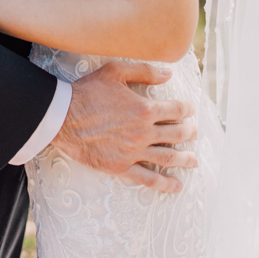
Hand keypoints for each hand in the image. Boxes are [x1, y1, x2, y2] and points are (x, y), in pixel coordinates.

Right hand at [53, 61, 197, 194]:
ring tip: (194, 160)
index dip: (186, 110)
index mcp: (145, 109)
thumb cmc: (87, 92)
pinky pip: (148, 179)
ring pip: (167, 158)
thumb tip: (168, 73)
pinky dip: (165, 184)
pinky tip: (176, 186)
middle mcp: (144, 133)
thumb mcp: (115, 71)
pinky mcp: (121, 167)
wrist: (63, 118)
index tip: (191, 110)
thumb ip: (145, 71)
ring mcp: (134, 152)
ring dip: (184, 159)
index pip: (175, 110)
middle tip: (194, 133)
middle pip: (175, 134)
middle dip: (188, 133)